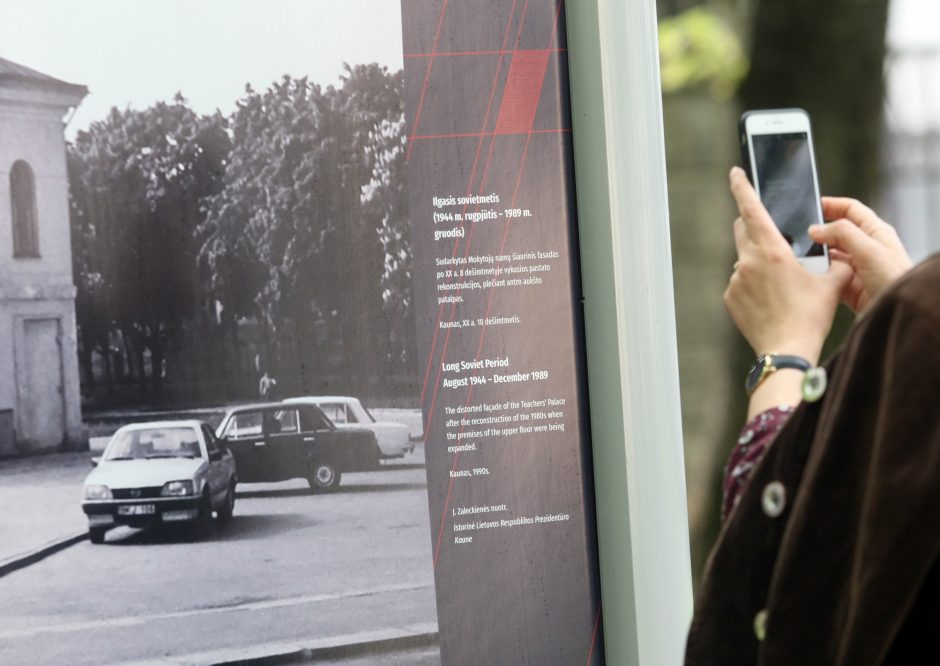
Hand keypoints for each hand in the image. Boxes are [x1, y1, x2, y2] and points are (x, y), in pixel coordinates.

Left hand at [725, 167, 851, 364]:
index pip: (751, 210)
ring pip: (743, 258)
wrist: (786, 349)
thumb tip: (842, 255)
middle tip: (773, 236)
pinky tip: (769, 299)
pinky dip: (751, 283)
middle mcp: (748, 261)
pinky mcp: (729, 297)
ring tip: (780, 283)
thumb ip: (836, 263)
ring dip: (757, 260)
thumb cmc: (809, 317)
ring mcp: (735, 280)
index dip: (742, 187)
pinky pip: (739, 281)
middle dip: (755, 226)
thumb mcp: (831, 285)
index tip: (736, 173)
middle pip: (743, 230)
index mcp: (771, 251)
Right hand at [809, 198, 912, 311]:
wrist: (898, 312)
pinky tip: (812, 278)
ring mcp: (858, 268)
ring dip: (818, 259)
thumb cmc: (895, 280)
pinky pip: (829, 277)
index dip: (832, 205)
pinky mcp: (850, 287)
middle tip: (802, 238)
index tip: (812, 206)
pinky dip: (820, 277)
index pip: (851, 210)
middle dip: (820, 235)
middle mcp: (867, 248)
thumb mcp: (870, 250)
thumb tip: (816, 228)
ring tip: (805, 260)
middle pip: (837, 234)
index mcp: (876, 232)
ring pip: (831, 257)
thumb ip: (842, 234)